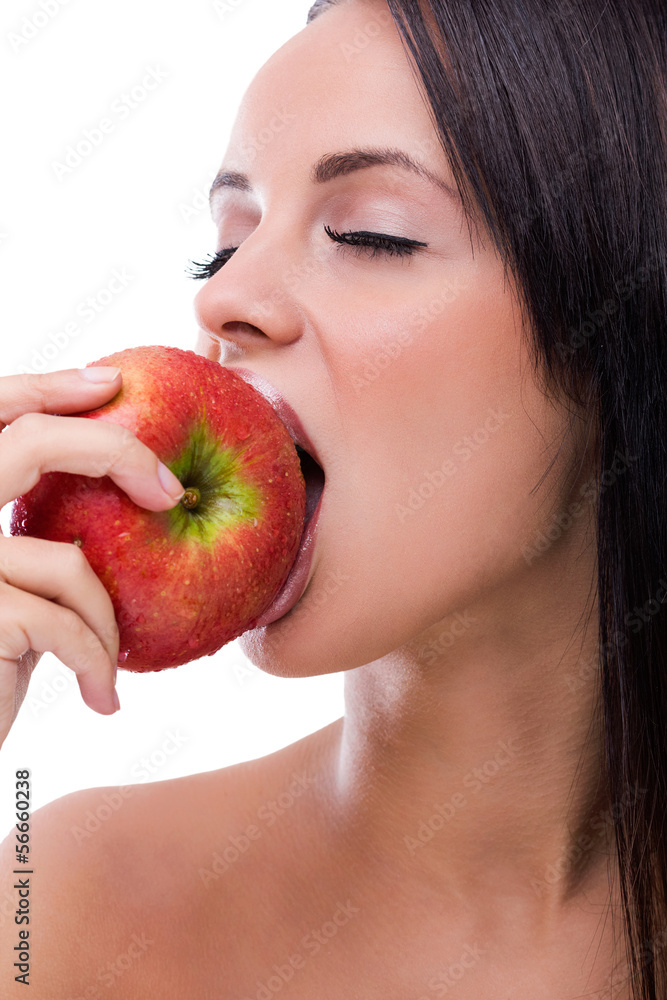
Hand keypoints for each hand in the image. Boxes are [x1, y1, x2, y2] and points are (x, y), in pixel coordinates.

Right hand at [0, 365, 184, 748]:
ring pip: (68, 559)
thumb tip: (120, 479)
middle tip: (170, 489)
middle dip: (112, 451)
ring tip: (107, 663)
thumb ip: (38, 535)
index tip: (111, 381)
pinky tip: (101, 695)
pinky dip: (98, 660)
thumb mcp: (12, 586)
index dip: (44, 387)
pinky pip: (68, 625)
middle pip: (28, 442)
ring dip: (105, 617)